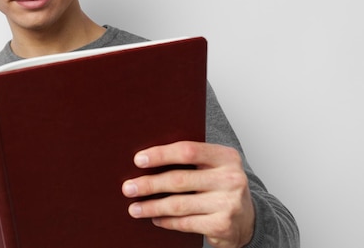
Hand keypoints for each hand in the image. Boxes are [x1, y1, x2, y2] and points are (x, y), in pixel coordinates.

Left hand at [121, 141, 254, 247]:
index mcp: (226, 157)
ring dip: (152, 206)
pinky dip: (166, 221)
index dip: (160, 154)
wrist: (248, 220)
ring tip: (134, 208)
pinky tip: (155, 218)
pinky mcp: (223, 225)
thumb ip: (191, 160)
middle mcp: (231, 178)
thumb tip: (146, 160)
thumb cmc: (221, 187)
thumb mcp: (213, 168)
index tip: (138, 160)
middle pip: (179, 179)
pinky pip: (186, 223)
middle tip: (128, 188)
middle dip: (149, 184)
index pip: (188, 151)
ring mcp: (228, 203)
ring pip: (178, 204)